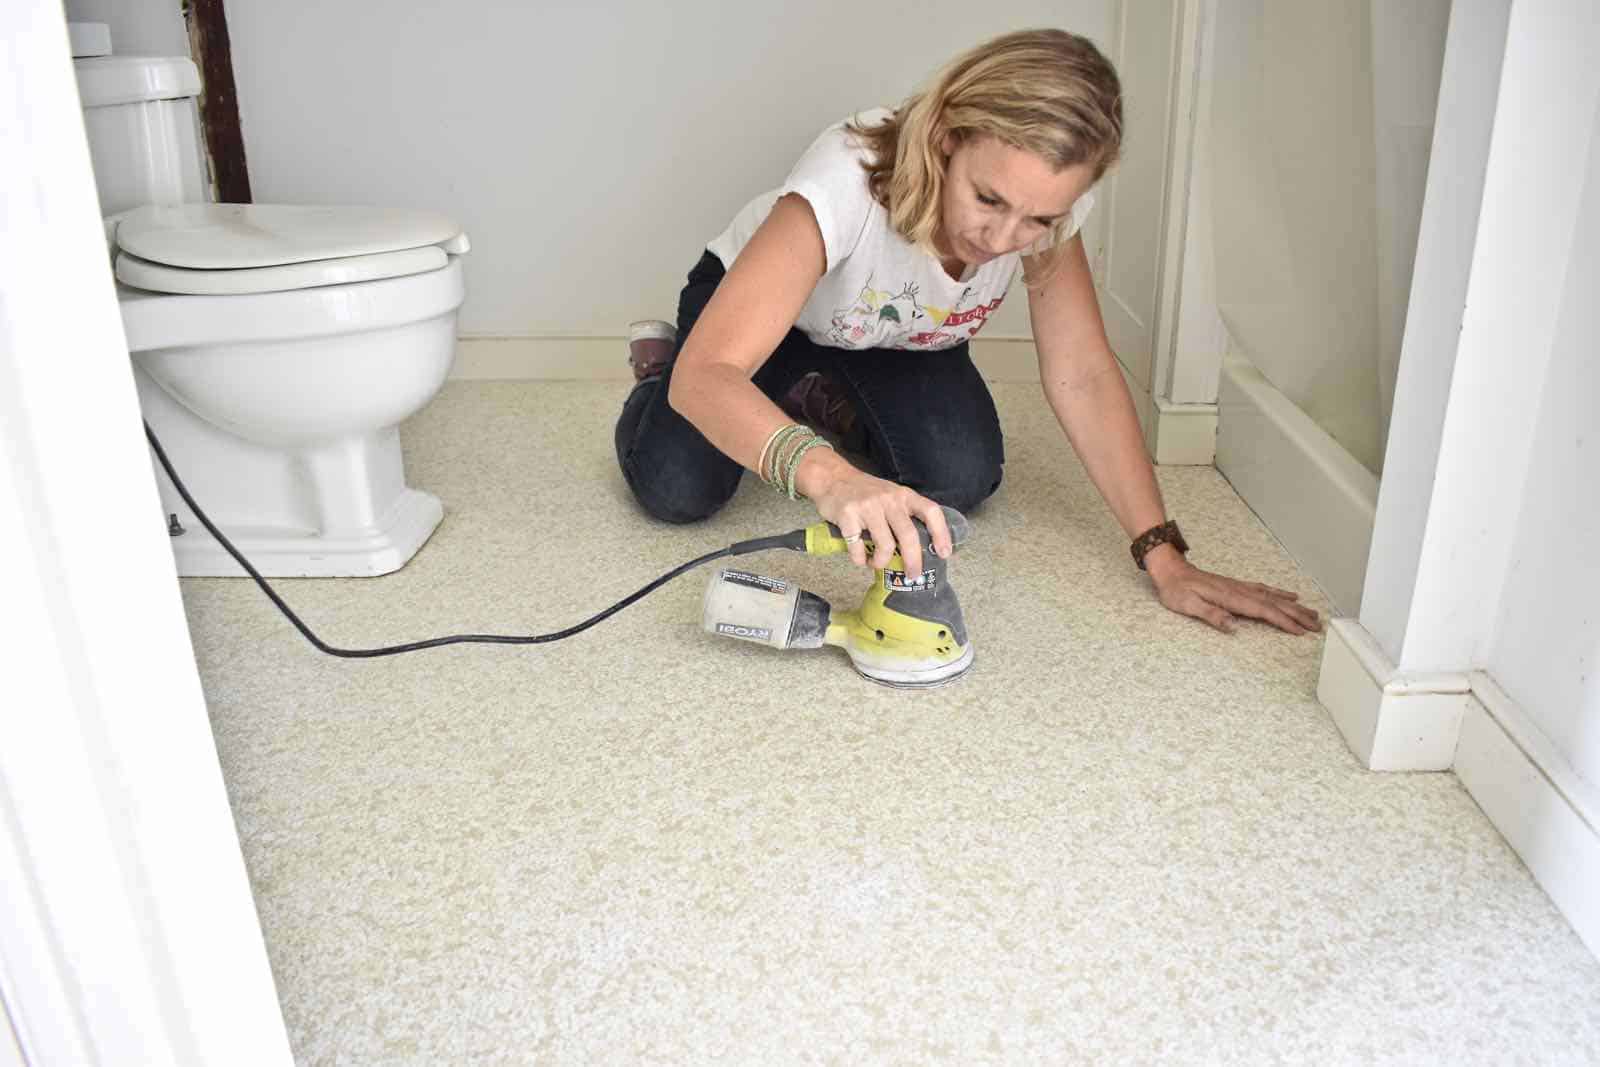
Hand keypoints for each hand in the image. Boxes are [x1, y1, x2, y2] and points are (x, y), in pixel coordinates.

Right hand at [801, 452, 951, 575]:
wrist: (833, 477)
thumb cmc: (865, 492)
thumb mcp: (891, 495)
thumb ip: (905, 514)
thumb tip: (922, 548)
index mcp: (904, 495)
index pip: (930, 511)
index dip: (941, 534)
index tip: (945, 554)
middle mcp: (889, 499)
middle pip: (908, 535)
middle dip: (913, 560)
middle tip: (912, 575)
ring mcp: (868, 507)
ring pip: (884, 545)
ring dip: (882, 562)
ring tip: (877, 564)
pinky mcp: (848, 516)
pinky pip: (857, 548)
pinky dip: (860, 560)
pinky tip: (860, 559)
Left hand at [1145, 548, 1321, 635]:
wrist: (1170, 570)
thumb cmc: (1176, 590)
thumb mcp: (1187, 605)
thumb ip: (1210, 614)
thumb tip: (1232, 626)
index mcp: (1230, 597)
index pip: (1263, 611)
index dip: (1284, 621)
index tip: (1301, 631)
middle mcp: (1240, 591)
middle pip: (1275, 604)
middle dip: (1297, 615)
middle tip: (1318, 626)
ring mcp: (1240, 587)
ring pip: (1274, 597)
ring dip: (1294, 606)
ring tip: (1312, 614)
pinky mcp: (1237, 586)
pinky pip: (1266, 590)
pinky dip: (1281, 594)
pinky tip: (1291, 597)